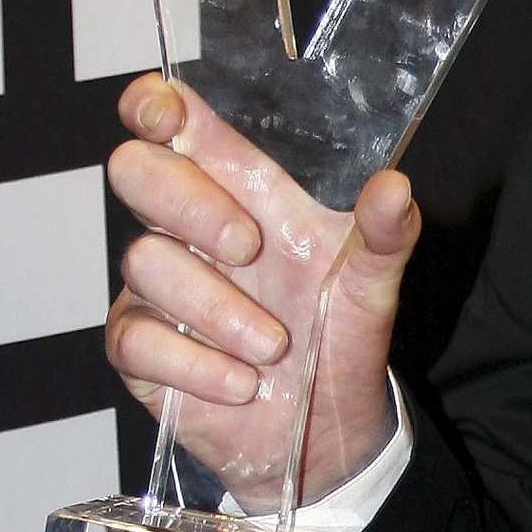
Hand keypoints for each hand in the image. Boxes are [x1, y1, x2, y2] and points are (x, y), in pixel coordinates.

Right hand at [104, 73, 420, 511]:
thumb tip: (394, 186)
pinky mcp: (137, 345)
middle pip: (136, 173)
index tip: (170, 113)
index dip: (156, 106)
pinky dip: (198, 363)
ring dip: (219, 308)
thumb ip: (387, 229)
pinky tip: (242, 381)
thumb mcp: (375, 277)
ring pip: (146, 262)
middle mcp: (188, 227)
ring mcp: (156, 286)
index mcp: (240, 189)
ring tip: (275, 345)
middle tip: (251, 249)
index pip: (173, 125)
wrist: (323, 425)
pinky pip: (138, 338)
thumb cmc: (339, 329)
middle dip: (192, 205)